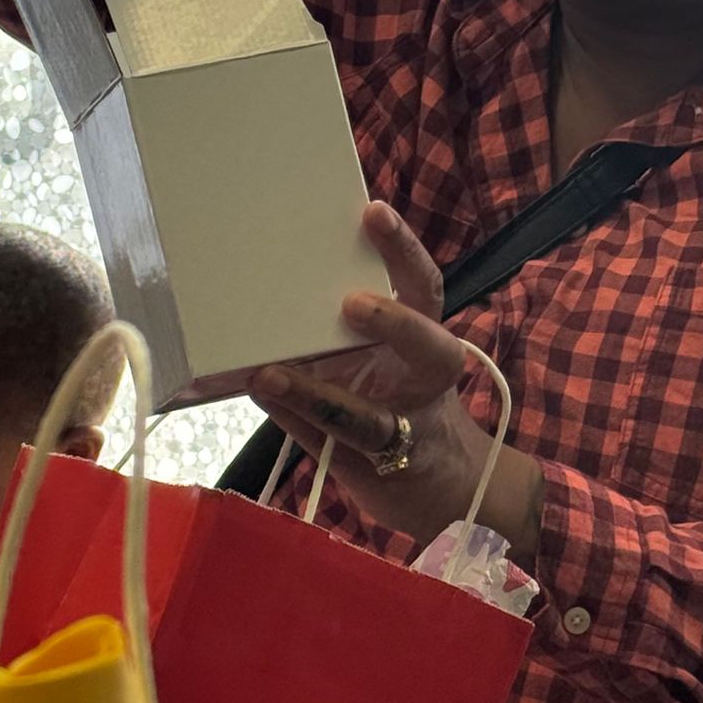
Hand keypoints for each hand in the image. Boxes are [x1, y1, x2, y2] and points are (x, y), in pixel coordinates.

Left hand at [250, 205, 543, 555]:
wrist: (443, 490)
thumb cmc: (396, 407)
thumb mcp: (366, 360)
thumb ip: (326, 334)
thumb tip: (260, 294)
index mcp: (425, 336)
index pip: (421, 287)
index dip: (401, 250)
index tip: (373, 211)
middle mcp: (424, 380)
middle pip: (429, 345)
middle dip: (396, 323)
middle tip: (353, 302)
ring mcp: (406, 430)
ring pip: (370, 415)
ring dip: (319, 394)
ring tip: (272, 373)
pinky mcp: (379, 470)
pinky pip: (337, 449)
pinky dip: (298, 423)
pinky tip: (264, 396)